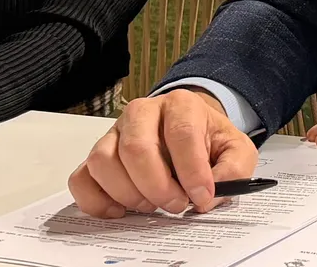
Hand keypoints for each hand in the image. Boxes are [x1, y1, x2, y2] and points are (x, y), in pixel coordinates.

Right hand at [70, 88, 257, 217]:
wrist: (188, 129)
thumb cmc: (208, 141)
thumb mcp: (235, 150)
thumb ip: (234, 169)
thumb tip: (210, 194)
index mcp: (180, 105)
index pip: (181, 134)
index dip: (191, 171)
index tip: (201, 197)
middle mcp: (142, 113)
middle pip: (136, 148)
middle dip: (157, 187)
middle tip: (176, 205)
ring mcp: (115, 133)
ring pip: (103, 162)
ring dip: (128, 194)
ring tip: (150, 205)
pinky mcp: (97, 155)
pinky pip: (81, 179)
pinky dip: (96, 201)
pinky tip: (121, 211)